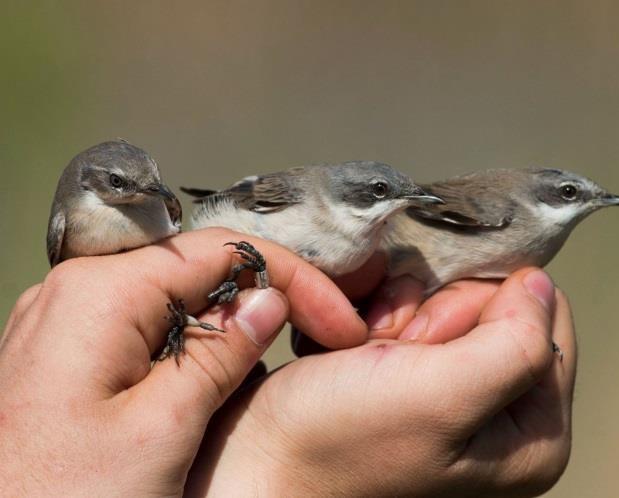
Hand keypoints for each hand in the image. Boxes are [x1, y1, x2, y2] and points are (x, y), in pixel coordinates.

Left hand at [0, 228, 367, 495]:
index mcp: (100, 292)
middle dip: (266, 293)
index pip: (223, 251)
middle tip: (321, 331)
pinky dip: (195, 337)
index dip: (294, 280)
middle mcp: (80, 289)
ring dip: (232, 318)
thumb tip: (268, 300)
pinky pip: (148, 321)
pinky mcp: (71, 348)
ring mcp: (71, 317)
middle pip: (199, 266)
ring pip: (177, 294)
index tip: (339, 322)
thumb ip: (220, 354)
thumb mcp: (161, 430)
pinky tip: (219, 365)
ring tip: (279, 347)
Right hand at [187, 268, 575, 496]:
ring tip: (365, 350)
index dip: (480, 306)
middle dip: (433, 313)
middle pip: (494, 306)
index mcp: (529, 434)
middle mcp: (498, 416)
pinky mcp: (410, 378)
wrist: (256, 463)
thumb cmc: (337, 441)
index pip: (544, 317)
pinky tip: (353, 345)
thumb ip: (514, 342)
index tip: (424, 339)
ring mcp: (452, 395)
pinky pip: (411, 311)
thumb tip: (539, 285)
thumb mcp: (440, 396)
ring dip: (399, 311)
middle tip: (388, 350)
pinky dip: (378, 315)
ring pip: (446, 300)